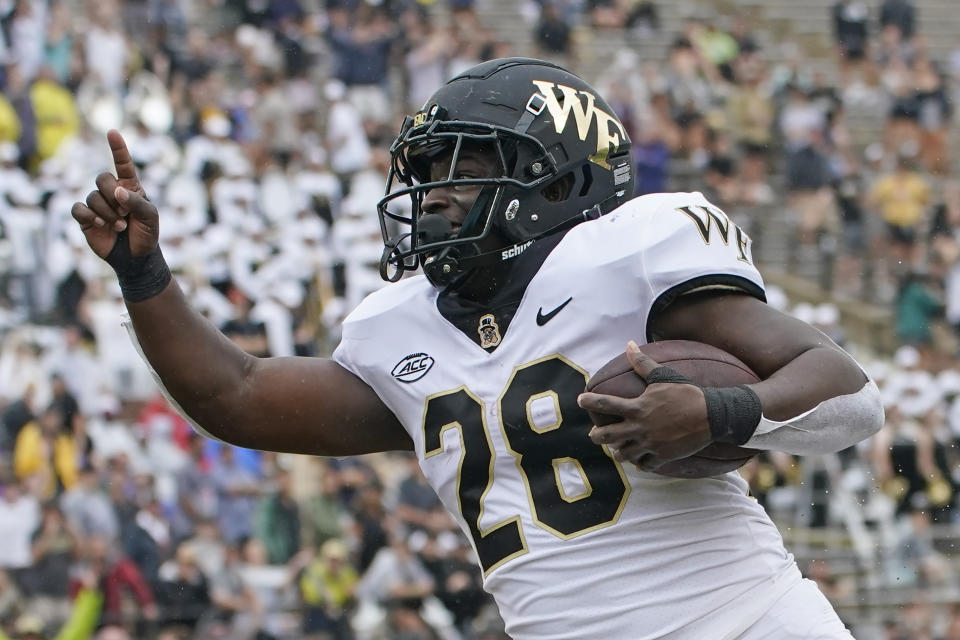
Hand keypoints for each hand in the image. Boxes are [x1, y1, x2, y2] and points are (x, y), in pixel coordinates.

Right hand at [71, 130, 158, 258]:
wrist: (136, 258)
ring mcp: (97, 204)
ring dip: (106, 213)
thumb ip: (136, 202)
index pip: (123, 164)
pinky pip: (77, 208)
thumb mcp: (150, 217)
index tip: (112, 132)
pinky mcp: (85, 218)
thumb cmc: (147, 235)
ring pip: (91, 196)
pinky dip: (88, 216)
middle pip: (102, 179)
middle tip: (125, 215)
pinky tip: (99, 225)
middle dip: (112, 196)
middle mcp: (112, 192)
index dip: (118, 148)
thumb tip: (117, 191)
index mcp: (130, 187)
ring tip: (119, 226)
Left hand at [580, 341, 711, 470]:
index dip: (590, 402)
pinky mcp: (662, 456)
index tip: (580, 400)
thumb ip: (642, 364)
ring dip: (617, 452)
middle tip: (594, 434)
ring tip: (616, 448)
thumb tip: (629, 345)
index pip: (605, 404)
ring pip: (623, 455)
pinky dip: (639, 463)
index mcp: (637, 407)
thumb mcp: (663, 376)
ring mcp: (650, 444)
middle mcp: (640, 427)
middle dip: (596, 436)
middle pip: (607, 437)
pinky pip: (644, 465)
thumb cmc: (686, 393)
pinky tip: (639, 460)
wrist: (711, 415)